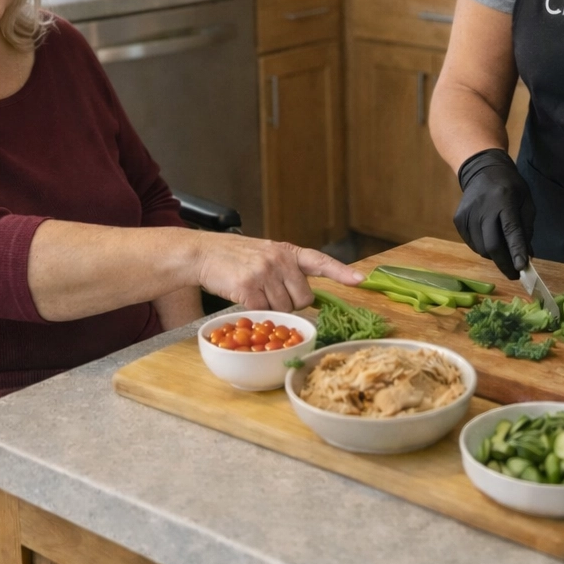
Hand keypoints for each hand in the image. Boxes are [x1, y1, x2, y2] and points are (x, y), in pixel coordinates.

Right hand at [195, 235, 362, 311]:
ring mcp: (264, 272)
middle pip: (303, 298)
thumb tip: (306, 299)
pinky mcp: (248, 287)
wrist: (203, 253)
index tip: (361, 280)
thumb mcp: (266, 255)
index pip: (320, 261)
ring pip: (284, 308)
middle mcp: (279, 260)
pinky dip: (255, 312)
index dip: (341, 272)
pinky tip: (244, 299)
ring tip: (254, 293)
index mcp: (287, 251)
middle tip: (271, 295)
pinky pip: (264, 312)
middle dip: (291, 304)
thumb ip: (287, 270)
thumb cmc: (235, 258)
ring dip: (271, 309)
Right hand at [452, 148, 535, 279]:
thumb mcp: (526, 202)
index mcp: (504, 200)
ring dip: (494, 256)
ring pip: (481, 249)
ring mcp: (467, 214)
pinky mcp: (458, 220)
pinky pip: (472, 244)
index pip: (511, 230)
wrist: (481, 170)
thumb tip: (526, 256)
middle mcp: (483, 208)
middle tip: (514, 274)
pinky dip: (483, 248)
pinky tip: (490, 239)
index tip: (521, 269)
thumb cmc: (510, 187)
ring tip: (503, 252)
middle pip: (492, 245)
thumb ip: (526, 229)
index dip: (516, 251)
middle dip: (504, 264)